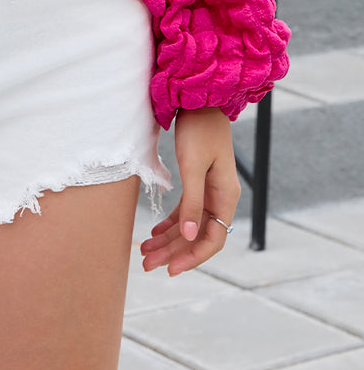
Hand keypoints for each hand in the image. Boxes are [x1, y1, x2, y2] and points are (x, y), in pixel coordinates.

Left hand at [139, 106, 240, 274]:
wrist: (199, 99)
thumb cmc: (198, 129)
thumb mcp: (193, 166)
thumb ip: (192, 201)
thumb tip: (191, 236)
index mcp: (226, 196)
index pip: (212, 239)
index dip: (192, 257)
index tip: (170, 270)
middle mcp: (220, 197)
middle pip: (197, 235)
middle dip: (173, 252)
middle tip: (147, 266)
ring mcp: (209, 190)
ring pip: (189, 225)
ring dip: (168, 240)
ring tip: (144, 253)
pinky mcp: (198, 181)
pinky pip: (185, 210)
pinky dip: (170, 223)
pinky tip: (154, 233)